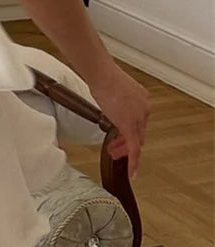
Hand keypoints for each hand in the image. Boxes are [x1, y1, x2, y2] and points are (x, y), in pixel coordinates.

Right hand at [89, 65, 150, 179]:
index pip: (139, 120)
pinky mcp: (130, 127)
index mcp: (142, 98)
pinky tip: (131, 171)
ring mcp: (139, 118)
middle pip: (139, 131)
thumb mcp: (112, 91)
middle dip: (126, 142)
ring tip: (116, 155)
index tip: (121, 135)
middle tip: (117, 150)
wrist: (102, 75)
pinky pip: (134, 148)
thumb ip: (115, 102)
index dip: (130, 130)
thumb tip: (109, 106)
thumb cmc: (103, 77)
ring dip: (126, 150)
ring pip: (136, 140)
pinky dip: (133, 161)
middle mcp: (145, 108)